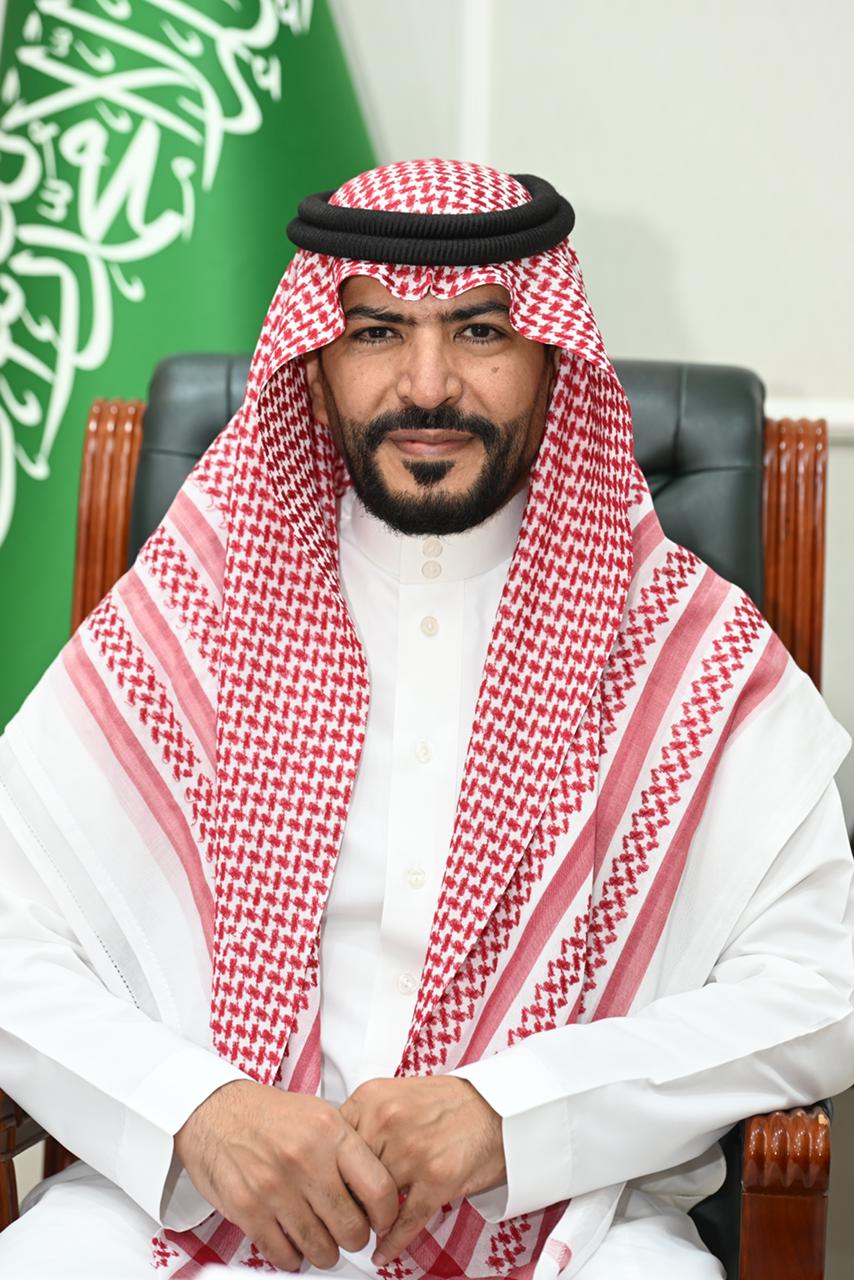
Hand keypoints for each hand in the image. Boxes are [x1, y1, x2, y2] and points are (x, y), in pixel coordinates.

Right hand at [174, 1080, 399, 1270]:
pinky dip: (294, 1258)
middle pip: (351, 1227)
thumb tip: (376, 1192)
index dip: (387, 1215)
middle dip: (355, 1238)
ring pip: (320, 1249)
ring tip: (323, 1241)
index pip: (378, 1188)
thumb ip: (349, 1149)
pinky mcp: (249, 1210)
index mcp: (330, 1132)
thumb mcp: (319, 1114)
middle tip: (349, 1232)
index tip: (381, 1221)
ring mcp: (276, 1188)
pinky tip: (295, 1244)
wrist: (215, 1112)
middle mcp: (306, 1160)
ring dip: (326, 1253)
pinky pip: (284, 1256)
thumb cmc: (270, 1115)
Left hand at [340, 1075, 505, 1265]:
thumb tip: (333, 1159)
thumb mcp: (396, 1096)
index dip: (328, 1171)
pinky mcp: (437, 1179)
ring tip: (363, 1231)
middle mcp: (388, 1121)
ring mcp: (412, 1151)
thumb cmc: (450, 1105)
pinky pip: (404, 1221)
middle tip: (344, 1215)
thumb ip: (365, 1122)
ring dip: (369, 1220)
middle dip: (346, 1199)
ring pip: (373, 1201)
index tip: (325, 1188)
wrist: (500, 1108)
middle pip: (347, 1175)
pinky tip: (382, 1252)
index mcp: (373, 1097)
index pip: (331, 1144)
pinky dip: (392, 1242)